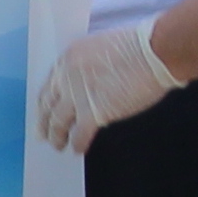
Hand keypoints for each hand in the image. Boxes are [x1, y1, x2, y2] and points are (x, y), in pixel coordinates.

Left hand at [34, 22, 176, 152]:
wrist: (156, 52)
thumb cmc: (140, 46)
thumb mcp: (101, 47)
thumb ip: (88, 66)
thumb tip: (88, 83)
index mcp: (68, 58)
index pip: (49, 85)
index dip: (46, 101)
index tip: (44, 110)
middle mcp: (67, 76)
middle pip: (49, 104)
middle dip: (45, 121)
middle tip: (42, 134)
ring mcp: (78, 95)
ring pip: (58, 122)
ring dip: (57, 136)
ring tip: (57, 145)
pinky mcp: (94, 112)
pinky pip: (79, 134)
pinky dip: (78, 144)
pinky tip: (77, 150)